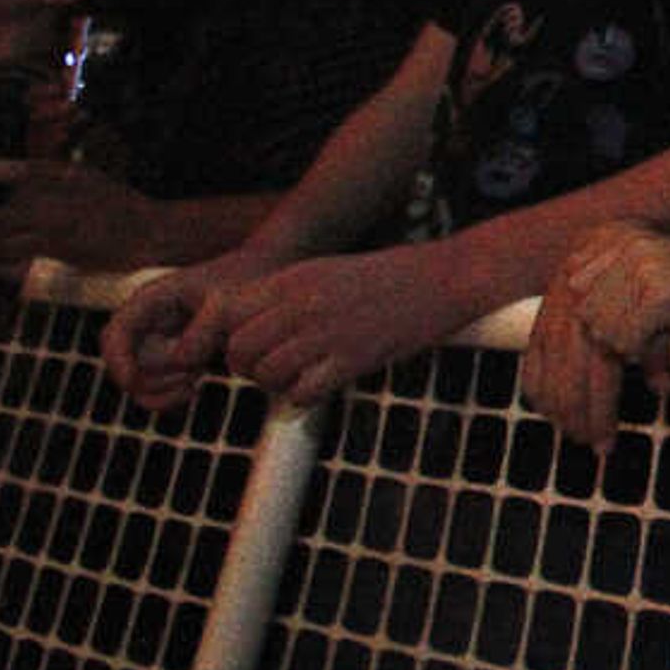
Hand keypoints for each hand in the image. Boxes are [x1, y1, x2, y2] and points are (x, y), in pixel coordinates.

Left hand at [0, 159, 168, 274]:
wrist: (155, 228)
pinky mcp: (65, 241)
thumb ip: (57, 192)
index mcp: (66, 173)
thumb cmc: (122, 211)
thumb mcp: (90, 185)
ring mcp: (62, 216)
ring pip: (9, 227)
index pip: (18, 167)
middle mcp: (61, 192)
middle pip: (6, 207)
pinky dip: (1, 253)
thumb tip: (22, 201)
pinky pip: (22, 247)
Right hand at [101, 244, 275, 413]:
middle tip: (191, 375)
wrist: (263, 280)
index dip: (118, 362)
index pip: (116, 334)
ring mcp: (157, 342)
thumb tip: (183, 363)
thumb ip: (203, 331)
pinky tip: (194, 387)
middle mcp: (147, 322)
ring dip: (161, 391)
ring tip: (194, 380)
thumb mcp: (227, 302)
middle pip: (125, 365)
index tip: (135, 382)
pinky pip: (155, 388)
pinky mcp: (171, 358)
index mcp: (152, 299)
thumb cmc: (245, 284)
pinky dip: (168, 396)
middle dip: (152, 380)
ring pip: (138, 382)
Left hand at [219, 245, 466, 409]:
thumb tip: (246, 326)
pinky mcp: (353, 359)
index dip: (226, 336)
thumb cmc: (388, 277)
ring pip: (265, 375)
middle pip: (238, 349)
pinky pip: (302, 394)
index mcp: (294, 278)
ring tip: (299, 377)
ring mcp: (327, 331)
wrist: (444, 277)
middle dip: (247, 367)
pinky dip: (304, 398)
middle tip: (272, 368)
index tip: (246, 346)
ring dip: (276, 384)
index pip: (226, 312)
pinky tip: (322, 386)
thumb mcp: (326, 271)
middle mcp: (303, 303)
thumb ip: (284, 295)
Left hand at [521, 223, 669, 450]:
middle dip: (570, 394)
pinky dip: (643, 368)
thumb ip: (605, 319)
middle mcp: (607, 248)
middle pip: (570, 336)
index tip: (548, 412)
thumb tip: (562, 380)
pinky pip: (629, 345)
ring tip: (610, 428)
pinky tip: (664, 386)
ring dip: (604, 396)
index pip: (552, 318)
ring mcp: (631, 266)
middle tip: (575, 435)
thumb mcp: (644, 298)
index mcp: (597, 244)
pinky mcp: (654, 289)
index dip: (545, 370)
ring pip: (598, 347)